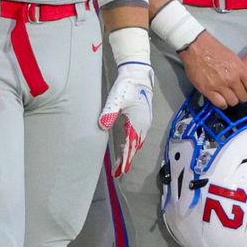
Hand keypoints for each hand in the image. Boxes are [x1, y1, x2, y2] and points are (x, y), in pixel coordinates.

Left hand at [99, 61, 153, 176]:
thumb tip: (103, 126)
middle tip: (118, 172)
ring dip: (129, 153)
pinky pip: (138, 136)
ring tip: (121, 164)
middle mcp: (143, 125)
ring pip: (137, 142)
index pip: (130, 146)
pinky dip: (132, 144)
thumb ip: (109, 113)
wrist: (138, 74)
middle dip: (127, 160)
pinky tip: (127, 147)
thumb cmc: (127, 86)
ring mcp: (144, 122)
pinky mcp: (142, 118)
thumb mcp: (116, 99)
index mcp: (137, 122)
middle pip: (134, 147)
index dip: (125, 159)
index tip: (121, 171)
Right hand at [180, 31, 246, 108]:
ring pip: (232, 102)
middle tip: (236, 93)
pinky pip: (220, 104)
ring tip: (226, 95)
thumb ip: (241, 72)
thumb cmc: (215, 50)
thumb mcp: (234, 58)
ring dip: (231, 100)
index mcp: (240, 69)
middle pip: (243, 98)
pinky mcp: (208, 90)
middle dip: (241, 96)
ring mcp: (219, 85)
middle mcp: (232, 79)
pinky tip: (220, 99)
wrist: (197, 47)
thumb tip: (245, 85)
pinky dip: (221, 104)